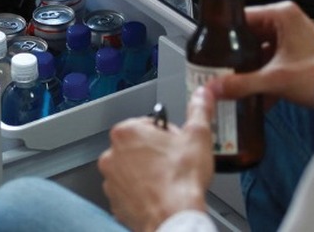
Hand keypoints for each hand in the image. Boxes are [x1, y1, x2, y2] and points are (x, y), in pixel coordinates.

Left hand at [98, 87, 213, 231]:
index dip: (166, 134)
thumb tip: (203, 95)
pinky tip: (158, 195)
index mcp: (127, 132)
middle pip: (137, 147)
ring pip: (131, 169)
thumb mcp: (197, 137)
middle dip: (154, 153)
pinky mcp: (114, 200)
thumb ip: (199, 110)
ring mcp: (110, 179)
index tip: (176, 144)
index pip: (147, 124)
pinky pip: (128, 191)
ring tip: (167, 181)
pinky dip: (140, 192)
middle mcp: (112, 154)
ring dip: (145, 173)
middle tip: (174, 163)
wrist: (173, 217)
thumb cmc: (181, 181)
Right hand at [208, 1, 313, 107]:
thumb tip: (211, 88)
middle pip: (246, 36)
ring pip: (257, 51)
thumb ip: (240, 84)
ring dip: (246, 70)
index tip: (206, 49)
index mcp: (280, 15)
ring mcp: (290, 38)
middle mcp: (285, 22)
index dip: (222, 34)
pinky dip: (260, 77)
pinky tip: (249, 94)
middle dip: (233, 57)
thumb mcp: (276, 79)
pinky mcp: (295, 55)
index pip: (239, 17)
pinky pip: (269, 63)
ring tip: (229, 83)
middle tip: (214, 70)